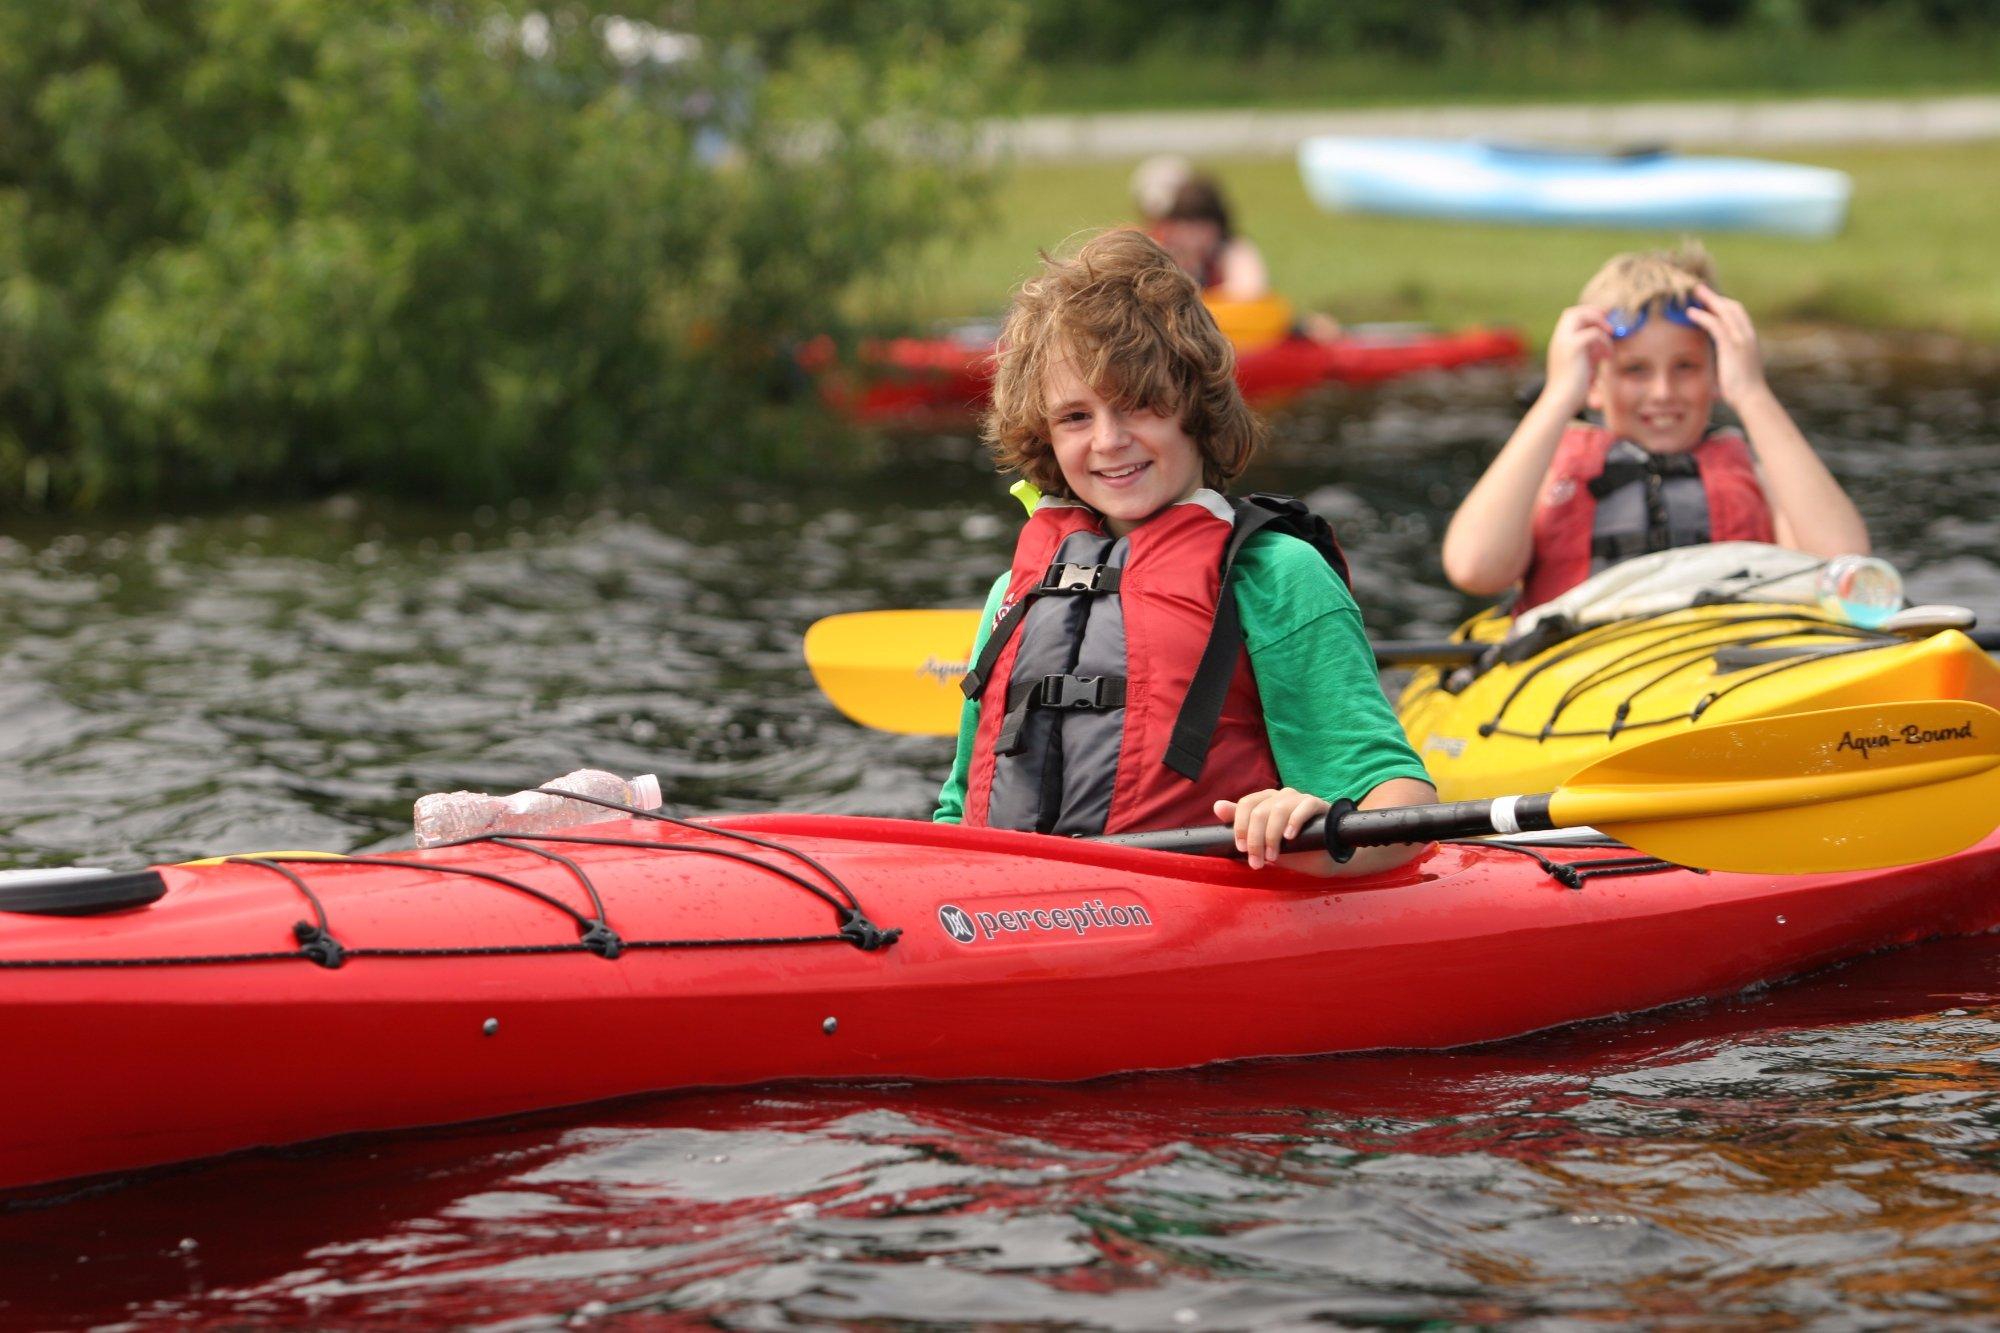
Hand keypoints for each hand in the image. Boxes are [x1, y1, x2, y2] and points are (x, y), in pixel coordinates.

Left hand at [1214, 788, 1330, 869]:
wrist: (1322, 858)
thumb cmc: (1291, 848)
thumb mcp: (1263, 840)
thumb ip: (1241, 823)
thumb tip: (1217, 806)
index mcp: (1265, 800)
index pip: (1246, 804)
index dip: (1240, 826)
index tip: (1241, 849)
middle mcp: (1281, 795)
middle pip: (1260, 811)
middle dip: (1255, 840)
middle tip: (1257, 862)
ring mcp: (1300, 798)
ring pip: (1278, 809)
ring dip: (1272, 836)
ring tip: (1273, 857)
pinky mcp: (1318, 804)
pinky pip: (1305, 806)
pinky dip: (1294, 821)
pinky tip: (1290, 837)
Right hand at [1543, 305, 1612, 410]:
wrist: (1561, 401)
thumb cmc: (1572, 390)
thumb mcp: (1582, 366)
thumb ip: (1589, 352)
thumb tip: (1604, 345)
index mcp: (1558, 343)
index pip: (1569, 317)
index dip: (1587, 315)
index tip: (1603, 322)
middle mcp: (1558, 339)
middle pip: (1573, 312)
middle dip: (1593, 313)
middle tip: (1609, 325)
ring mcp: (1564, 341)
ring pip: (1582, 316)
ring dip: (1600, 324)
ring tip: (1609, 340)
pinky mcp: (1573, 346)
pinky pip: (1594, 333)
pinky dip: (1604, 342)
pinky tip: (1606, 356)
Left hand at [1684, 282, 1768, 406]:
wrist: (1752, 398)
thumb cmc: (1743, 390)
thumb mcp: (1736, 370)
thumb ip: (1728, 361)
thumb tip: (1719, 366)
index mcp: (1749, 339)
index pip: (1738, 315)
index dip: (1723, 305)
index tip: (1709, 301)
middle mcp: (1748, 335)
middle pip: (1732, 307)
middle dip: (1715, 297)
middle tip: (1699, 290)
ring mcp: (1742, 339)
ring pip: (1724, 311)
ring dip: (1708, 300)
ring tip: (1693, 294)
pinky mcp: (1732, 346)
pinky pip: (1716, 325)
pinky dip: (1703, 317)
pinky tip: (1691, 313)